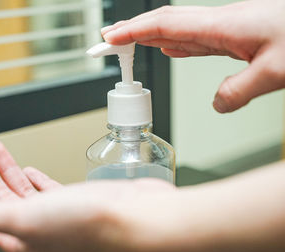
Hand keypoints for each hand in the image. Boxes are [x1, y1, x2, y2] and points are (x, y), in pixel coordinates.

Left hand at [0, 140, 174, 251]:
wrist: (135, 218)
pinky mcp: (73, 202)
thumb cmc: (88, 226)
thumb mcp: (26, 219)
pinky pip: (44, 190)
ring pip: (19, 189)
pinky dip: (31, 178)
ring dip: (3, 168)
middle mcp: (36, 231)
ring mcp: (55, 216)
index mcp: (21, 241)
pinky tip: (25, 169)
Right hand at [102, 0, 284, 112]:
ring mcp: (226, 29)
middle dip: (132, 30)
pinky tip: (169, 48)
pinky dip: (175, 43)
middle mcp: (219, 23)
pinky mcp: (234, 36)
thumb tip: (216, 104)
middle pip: (164, 23)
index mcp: (222, 25)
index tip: (110, 38)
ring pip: (177, 30)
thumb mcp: (276, 71)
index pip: (166, 24)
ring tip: (129, 44)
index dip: (134, 30)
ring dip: (149, 36)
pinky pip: (195, 39)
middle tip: (108, 42)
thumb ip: (238, 90)